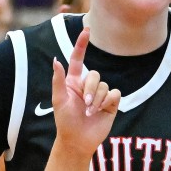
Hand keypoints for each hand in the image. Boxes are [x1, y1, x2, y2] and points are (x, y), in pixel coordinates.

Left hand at [52, 28, 120, 157]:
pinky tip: (101, 111)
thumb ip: (58, 80)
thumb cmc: (65, 121)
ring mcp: (100, 94)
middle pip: (95, 75)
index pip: (78, 59)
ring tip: (90, 112)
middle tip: (85, 104)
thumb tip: (56, 60)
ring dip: (97, 99)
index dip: (82, 44)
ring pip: (104, 85)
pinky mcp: (111, 103)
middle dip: (90, 89)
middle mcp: (87, 85)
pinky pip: (114, 93)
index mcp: (73, 82)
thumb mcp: (59, 100)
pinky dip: (107, 101)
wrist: (77, 140)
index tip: (86, 30)